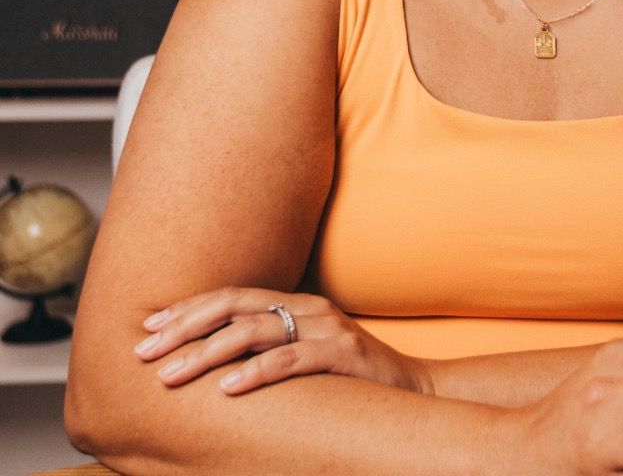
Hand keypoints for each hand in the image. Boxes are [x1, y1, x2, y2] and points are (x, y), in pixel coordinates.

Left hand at [134, 287, 433, 396]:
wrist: (413, 391)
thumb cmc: (350, 381)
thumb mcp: (305, 357)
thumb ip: (270, 351)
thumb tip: (212, 368)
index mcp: (296, 304)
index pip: (231, 297)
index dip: (188, 309)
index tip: (147, 327)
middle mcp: (308, 308)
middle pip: (234, 307)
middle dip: (184, 327)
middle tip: (143, 351)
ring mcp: (327, 327)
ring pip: (254, 331)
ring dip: (206, 353)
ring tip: (171, 374)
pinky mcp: (343, 354)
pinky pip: (292, 359)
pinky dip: (256, 373)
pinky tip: (227, 389)